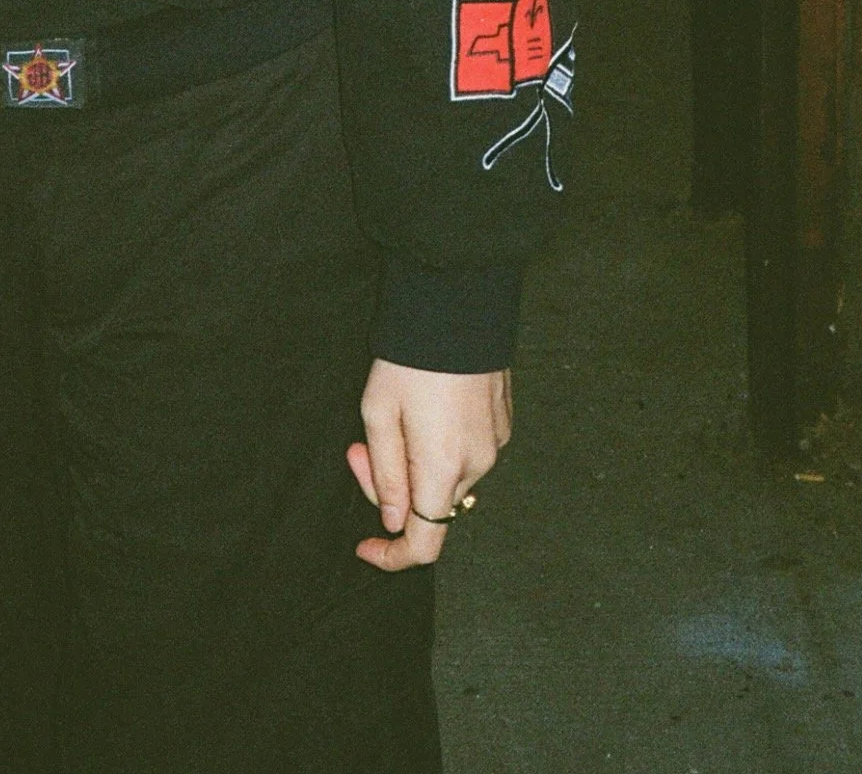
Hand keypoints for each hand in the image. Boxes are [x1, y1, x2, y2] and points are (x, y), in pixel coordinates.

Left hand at [347, 361, 510, 572]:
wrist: (459, 303)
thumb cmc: (410, 357)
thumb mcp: (379, 413)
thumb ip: (385, 474)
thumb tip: (392, 520)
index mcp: (442, 469)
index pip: (424, 543)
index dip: (392, 556)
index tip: (365, 546)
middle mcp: (477, 464)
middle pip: (430, 504)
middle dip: (392, 486)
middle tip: (358, 446)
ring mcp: (495, 443)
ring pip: (448, 477)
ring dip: (417, 462)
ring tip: (395, 414)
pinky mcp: (502, 422)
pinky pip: (467, 452)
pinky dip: (441, 444)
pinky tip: (426, 405)